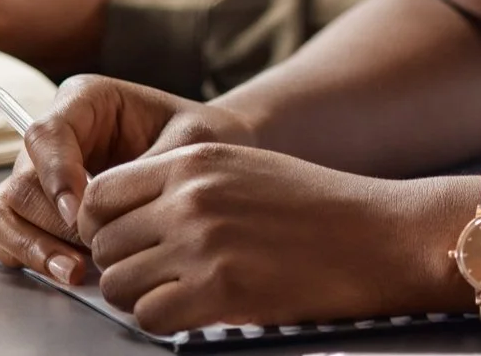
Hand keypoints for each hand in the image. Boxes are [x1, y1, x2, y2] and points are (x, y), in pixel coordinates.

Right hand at [0, 75, 253, 290]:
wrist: (211, 159)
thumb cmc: (204, 138)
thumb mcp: (190, 142)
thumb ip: (145, 170)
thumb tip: (98, 213)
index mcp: (85, 100)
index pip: (47, 134)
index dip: (55, 174)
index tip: (78, 212)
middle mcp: (54, 136)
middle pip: (22, 181)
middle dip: (52, 224)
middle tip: (92, 253)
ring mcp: (41, 173)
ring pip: (5, 211)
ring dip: (34, 247)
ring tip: (75, 272)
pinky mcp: (38, 208)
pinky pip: (6, 233)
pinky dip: (28, 255)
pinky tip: (66, 271)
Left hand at [69, 144, 459, 334]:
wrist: (381, 234)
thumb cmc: (319, 208)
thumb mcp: (245, 171)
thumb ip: (185, 187)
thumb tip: (125, 225)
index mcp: (195, 159)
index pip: (100, 196)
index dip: (105, 227)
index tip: (130, 244)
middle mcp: (190, 197)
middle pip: (104, 244)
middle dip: (124, 266)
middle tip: (162, 277)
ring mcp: (202, 242)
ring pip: (117, 284)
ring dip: (141, 296)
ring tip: (182, 294)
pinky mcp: (219, 289)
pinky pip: (149, 317)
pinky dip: (166, 320)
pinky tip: (200, 310)